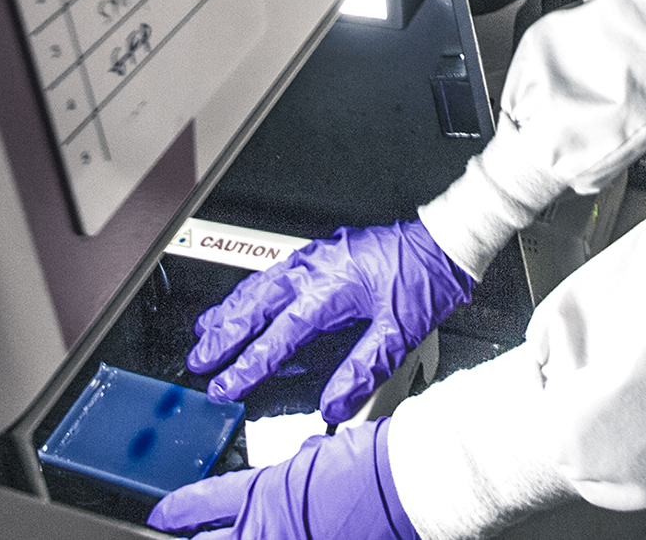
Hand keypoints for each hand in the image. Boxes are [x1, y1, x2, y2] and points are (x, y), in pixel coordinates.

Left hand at [147, 418, 415, 538]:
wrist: (404, 486)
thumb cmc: (372, 464)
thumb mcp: (321, 455)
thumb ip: (297, 469)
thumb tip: (296, 467)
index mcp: (265, 493)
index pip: (202, 504)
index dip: (177, 511)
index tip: (163, 513)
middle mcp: (266, 531)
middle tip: (177, 537)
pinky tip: (269, 539)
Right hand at [188, 221, 476, 423]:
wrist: (444, 240)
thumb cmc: (426, 277)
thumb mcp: (399, 331)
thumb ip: (363, 369)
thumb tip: (334, 404)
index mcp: (331, 287)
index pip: (279, 334)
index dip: (248, 364)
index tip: (225, 385)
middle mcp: (317, 267)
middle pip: (257, 304)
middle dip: (225, 334)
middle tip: (200, 360)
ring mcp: (317, 257)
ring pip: (261, 284)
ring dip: (231, 309)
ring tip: (206, 331)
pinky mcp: (324, 253)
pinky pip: (275, 272)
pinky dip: (252, 289)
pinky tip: (244, 300)